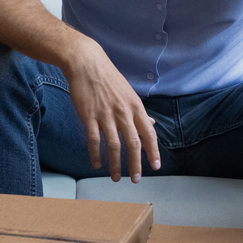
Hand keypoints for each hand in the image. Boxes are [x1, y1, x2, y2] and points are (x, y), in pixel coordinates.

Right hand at [62, 41, 161, 181]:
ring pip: (114, 146)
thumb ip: (139, 111)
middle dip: (136, 164)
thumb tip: (151, 123)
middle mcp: (123, 112)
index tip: (156, 166)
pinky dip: (96, 154)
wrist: (87, 63)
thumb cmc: (108, 78)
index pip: (148, 133)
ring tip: (115, 178)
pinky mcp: (89, 116)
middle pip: (133, 143)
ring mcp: (106, 115)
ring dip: (116, 164)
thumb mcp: (129, 93)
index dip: (153, 151)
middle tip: (136, 179)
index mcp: (135, 107)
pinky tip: (97, 164)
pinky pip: (94, 140)